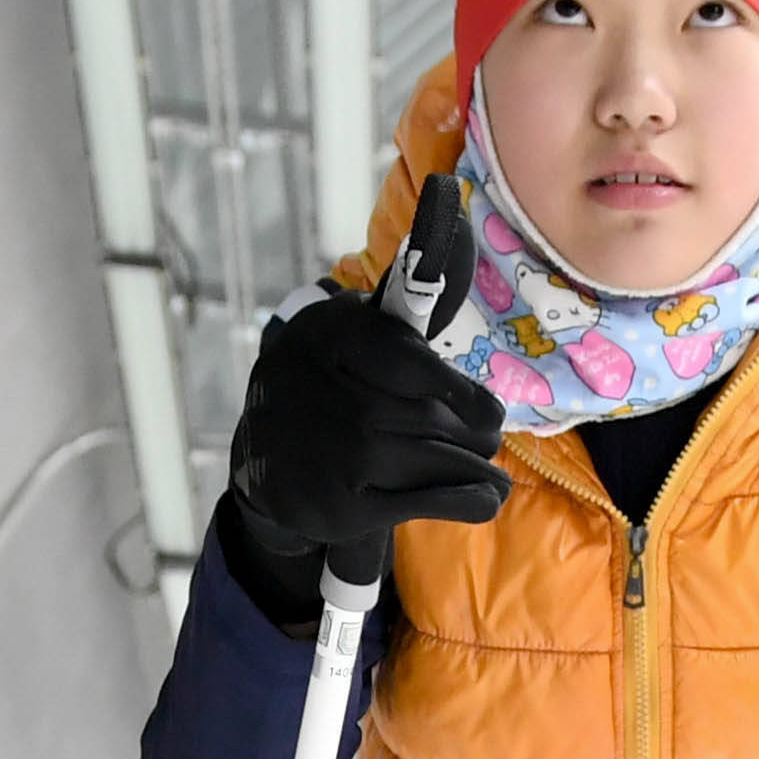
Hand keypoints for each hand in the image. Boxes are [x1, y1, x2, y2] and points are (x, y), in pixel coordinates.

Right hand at [230, 288, 505, 559]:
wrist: (263, 459)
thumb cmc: (327, 385)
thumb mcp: (347, 333)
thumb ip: (398, 317)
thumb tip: (462, 249)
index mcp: (337, 338)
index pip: (416, 369)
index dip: (464, 394)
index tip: (491, 412)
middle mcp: (337, 399)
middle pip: (436, 419)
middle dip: (476, 435)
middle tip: (488, 441)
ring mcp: (342, 458)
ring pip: (440, 462)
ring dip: (480, 472)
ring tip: (495, 478)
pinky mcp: (347, 508)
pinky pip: (430, 502)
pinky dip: (470, 502)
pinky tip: (488, 498)